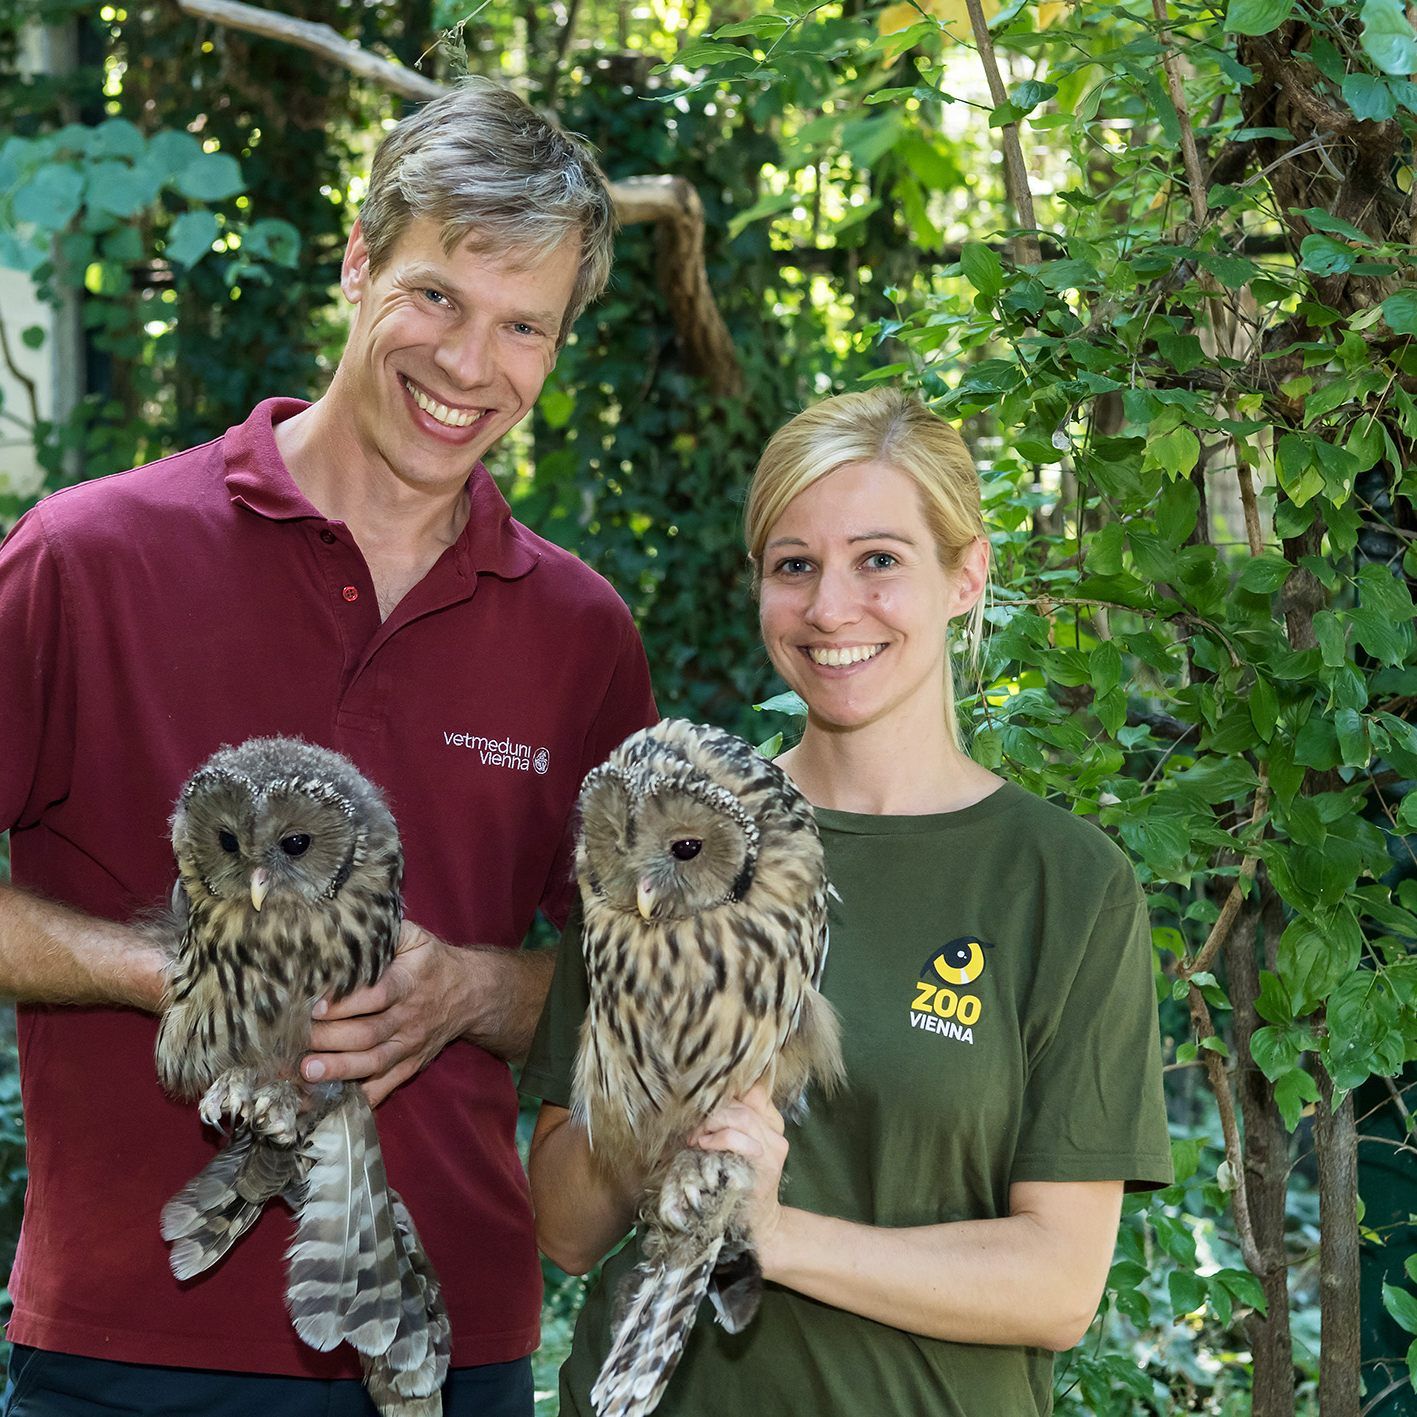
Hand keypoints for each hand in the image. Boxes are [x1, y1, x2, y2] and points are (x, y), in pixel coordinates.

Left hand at [302, 920, 468, 1106]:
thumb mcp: (414, 938)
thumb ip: (383, 932)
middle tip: (295, 1041)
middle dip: (329, 1040)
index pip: (377, 995)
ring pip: (373, 1063)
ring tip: (307, 1073)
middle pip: (368, 1034)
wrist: (469, 994)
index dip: (346, 1003)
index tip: (314, 1005)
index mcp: (408, 983)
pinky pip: (383, 1088)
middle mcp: (409, 1018)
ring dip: (339, 1070)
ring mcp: (409, 1047)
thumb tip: (342, 926)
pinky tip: (328, 1102)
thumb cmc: (431, 962)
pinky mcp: (408, 1067)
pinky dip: (357, 1099)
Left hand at [690, 1081, 788, 1249]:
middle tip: (694, 1130)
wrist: (759, 1223)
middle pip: (742, 1106)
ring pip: (740, 1117)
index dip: (729, 1095)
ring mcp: (772, 1148)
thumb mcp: (738, 1149)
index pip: (754, 1093)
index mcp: (772, 1124)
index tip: (708, 1107)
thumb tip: (706, 1102)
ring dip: (712, 1124)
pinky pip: (736, 1138)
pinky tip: (704, 1146)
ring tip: (697, 1138)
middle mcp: (776, 1134)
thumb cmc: (741, 1183)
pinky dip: (716, 1138)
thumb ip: (732, 1124)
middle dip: (712, 1113)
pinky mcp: (765, 1164)